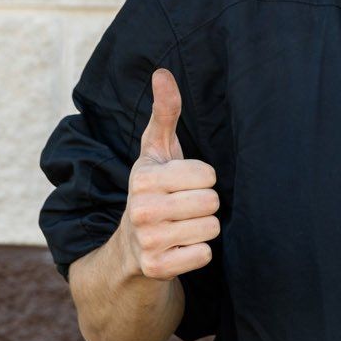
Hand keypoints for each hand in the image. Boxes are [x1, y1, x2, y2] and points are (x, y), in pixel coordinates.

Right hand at [118, 68, 218, 280]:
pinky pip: (204, 254)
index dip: (202, 179)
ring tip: (181, 227)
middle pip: (211, 201)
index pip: (208, 175)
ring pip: (211, 228)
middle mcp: (141, 209)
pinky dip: (198, 253)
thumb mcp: (156, 152)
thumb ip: (165, 113)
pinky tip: (179, 249)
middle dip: (204, 204)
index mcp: (143, 177)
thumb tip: (162, 72)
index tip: (182, 185)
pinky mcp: (157, 268)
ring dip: (203, 228)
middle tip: (182, 208)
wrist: (128, 251)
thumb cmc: (153, 191)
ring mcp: (147, 241)